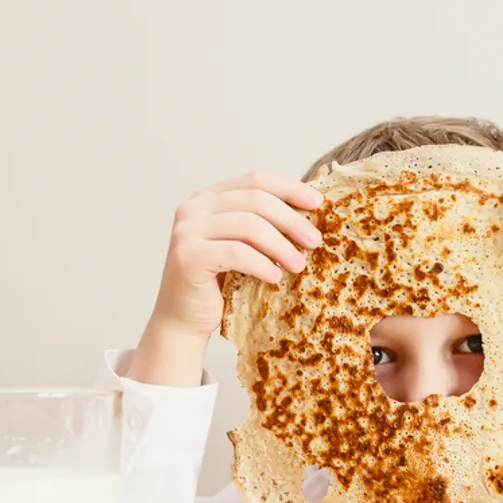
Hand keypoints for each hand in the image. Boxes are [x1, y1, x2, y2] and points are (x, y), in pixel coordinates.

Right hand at [128, 172, 322, 386]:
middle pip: (255, 200)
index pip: (256, 180)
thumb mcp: (243, 246)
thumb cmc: (219, 284)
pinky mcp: (187, 256)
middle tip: (315, 241)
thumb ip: (263, 225)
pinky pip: (236, 253)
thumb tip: (311, 212)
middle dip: (291, 220)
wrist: (184, 321)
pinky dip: (261, 264)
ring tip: (299, 265)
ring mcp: (187, 231)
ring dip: (281, 245)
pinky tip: (275, 276)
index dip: (290, 188)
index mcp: (208, 198)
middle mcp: (193, 208)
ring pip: (248, 225)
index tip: (318, 204)